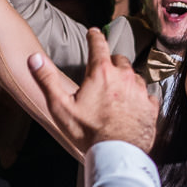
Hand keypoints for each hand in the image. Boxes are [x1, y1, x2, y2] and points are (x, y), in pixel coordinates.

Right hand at [28, 28, 157, 152]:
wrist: (116, 154)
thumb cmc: (88, 132)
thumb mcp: (61, 106)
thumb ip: (47, 79)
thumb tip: (34, 58)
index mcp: (102, 72)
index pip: (98, 44)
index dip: (94, 36)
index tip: (94, 32)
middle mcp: (124, 76)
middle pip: (119, 60)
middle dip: (111, 64)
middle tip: (103, 75)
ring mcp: (140, 90)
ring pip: (134, 76)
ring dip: (125, 81)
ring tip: (116, 95)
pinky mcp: (151, 106)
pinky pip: (147, 94)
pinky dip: (139, 98)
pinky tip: (131, 107)